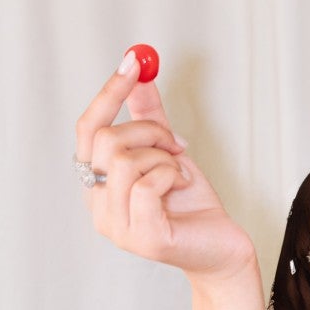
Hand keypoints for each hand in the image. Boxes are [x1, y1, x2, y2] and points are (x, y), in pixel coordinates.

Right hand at [75, 52, 257, 284]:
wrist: (222, 247)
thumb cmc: (193, 206)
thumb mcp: (169, 152)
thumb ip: (149, 117)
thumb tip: (139, 74)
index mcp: (99, 184)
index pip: (87, 130)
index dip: (108, 94)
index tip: (132, 62)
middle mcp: (98, 206)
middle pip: (105, 140)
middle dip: (150, 131)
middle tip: (176, 143)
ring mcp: (116, 227)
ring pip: (125, 161)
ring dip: (163, 157)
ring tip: (179, 174)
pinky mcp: (143, 238)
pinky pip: (147, 184)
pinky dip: (170, 176)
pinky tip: (181, 188)